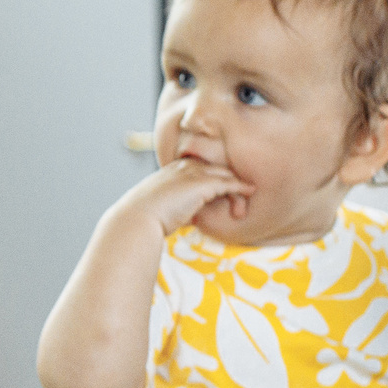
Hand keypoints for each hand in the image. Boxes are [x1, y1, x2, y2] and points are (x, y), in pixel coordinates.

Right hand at [114, 156, 254, 237]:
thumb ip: (175, 207)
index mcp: (171, 170)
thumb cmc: (144, 219)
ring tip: (242, 207)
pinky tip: (249, 192)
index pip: (200, 168)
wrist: (137, 219)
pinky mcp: (202, 184)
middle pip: (214, 169)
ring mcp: (193, 174)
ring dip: (236, 188)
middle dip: (228, 182)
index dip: (213, 180)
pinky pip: (228, 183)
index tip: (221, 195)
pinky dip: (240, 187)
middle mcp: (183, 167)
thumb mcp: (159, 208)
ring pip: (224, 175)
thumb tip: (183, 218)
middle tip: (235, 203)